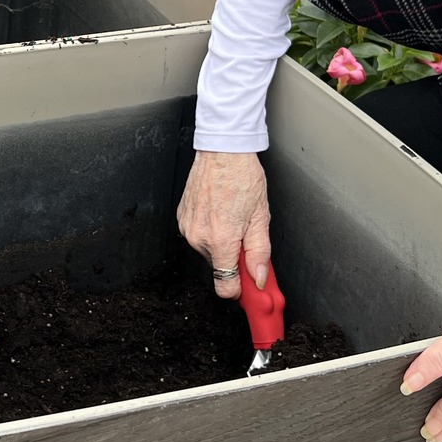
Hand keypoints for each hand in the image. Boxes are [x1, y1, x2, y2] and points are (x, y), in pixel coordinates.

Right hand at [177, 150, 270, 300]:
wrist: (222, 151)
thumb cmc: (242, 177)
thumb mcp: (260, 217)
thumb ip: (259, 253)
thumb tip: (259, 278)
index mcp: (220, 240)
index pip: (224, 286)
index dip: (239, 289)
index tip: (249, 287)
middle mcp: (198, 237)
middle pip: (219, 266)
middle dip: (234, 257)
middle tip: (246, 234)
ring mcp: (187, 228)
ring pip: (209, 251)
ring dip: (221, 242)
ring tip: (232, 217)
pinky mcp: (181, 218)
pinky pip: (198, 235)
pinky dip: (210, 230)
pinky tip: (219, 211)